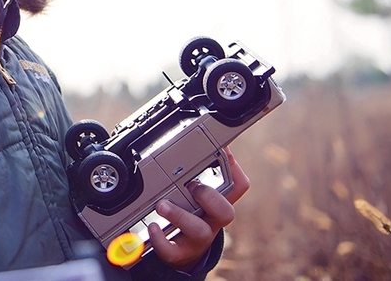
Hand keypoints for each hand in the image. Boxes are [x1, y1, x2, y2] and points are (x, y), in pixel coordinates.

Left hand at [147, 147, 249, 268]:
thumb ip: (192, 172)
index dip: (234, 167)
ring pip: (200, 231)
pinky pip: (173, 250)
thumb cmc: (190, 215)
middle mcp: (212, 221)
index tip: (222, 150)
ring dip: (180, 216)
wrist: (184, 252)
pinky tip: (152, 227)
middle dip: (209, 196)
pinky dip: (161, 240)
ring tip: (162, 206)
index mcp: (217, 203)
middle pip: (226, 212)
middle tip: (192, 185)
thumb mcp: (195, 194)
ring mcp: (198, 239)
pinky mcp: (180, 253)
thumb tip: (184, 137)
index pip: (239, 186)